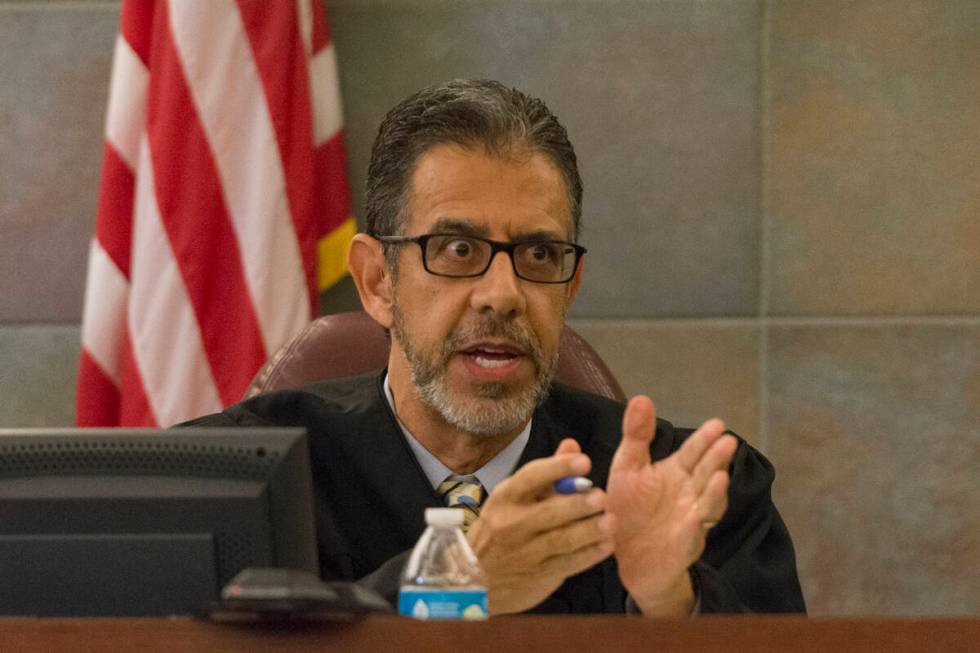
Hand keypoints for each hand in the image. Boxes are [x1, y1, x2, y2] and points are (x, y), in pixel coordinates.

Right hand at [467, 439, 614, 614]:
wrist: (475, 576)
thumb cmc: (501, 528)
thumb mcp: (513, 497)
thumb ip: (547, 473)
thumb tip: (572, 445)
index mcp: (506, 497)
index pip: (532, 477)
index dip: (559, 468)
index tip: (584, 461)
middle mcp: (512, 523)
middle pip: (549, 512)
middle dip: (577, 503)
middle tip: (601, 497)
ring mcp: (525, 552)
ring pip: (561, 539)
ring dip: (589, 530)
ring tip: (610, 521)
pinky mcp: (538, 575)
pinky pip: (568, 563)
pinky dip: (589, 554)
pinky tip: (606, 545)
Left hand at [606, 396, 736, 616]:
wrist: (624, 557)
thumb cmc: (630, 507)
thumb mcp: (628, 468)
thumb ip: (637, 436)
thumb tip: (643, 398)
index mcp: (676, 473)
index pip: (692, 453)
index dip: (704, 440)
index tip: (717, 424)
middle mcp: (689, 494)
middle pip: (705, 474)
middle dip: (716, 459)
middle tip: (727, 441)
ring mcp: (690, 520)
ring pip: (707, 504)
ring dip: (714, 492)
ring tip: (719, 476)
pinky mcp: (682, 546)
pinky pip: (690, 536)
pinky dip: (694, 527)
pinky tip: (694, 517)